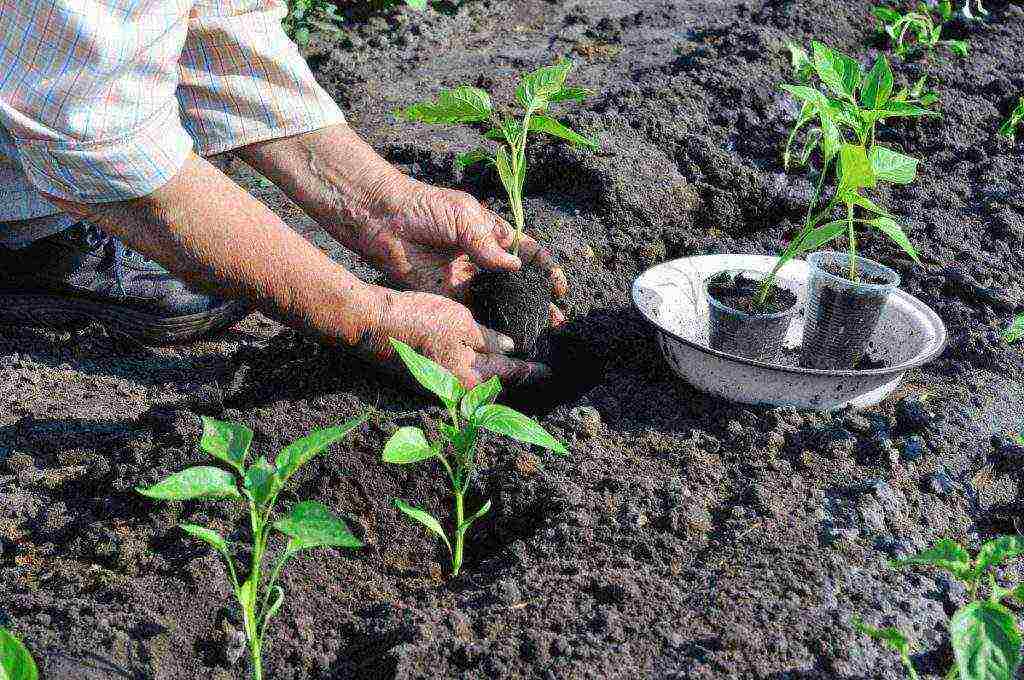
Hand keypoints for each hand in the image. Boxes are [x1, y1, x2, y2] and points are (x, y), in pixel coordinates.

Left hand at [351, 179, 568, 325]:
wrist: (384, 219)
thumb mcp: (464, 217)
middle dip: (538, 299)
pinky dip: (490, 323)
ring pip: (499, 300)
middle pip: (517, 282)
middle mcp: (482, 258)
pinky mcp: (448, 294)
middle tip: (556, 319)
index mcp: (491, 233)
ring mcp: (466, 278)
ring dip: (518, 315)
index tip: (560, 288)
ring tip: (539, 332)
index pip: (527, 253)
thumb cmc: (425, 208)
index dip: (546, 269)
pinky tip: (507, 336)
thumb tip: (515, 267)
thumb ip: (489, 245)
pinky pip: (473, 311)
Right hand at [363, 289, 551, 388]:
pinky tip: (474, 354)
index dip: (530, 371)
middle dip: (511, 376)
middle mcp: (454, 389)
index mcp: (469, 378)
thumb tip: (508, 348)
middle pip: (491, 384)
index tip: (548, 372)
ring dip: (490, 373)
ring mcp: (436, 386)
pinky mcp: (421, 377)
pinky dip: (469, 367)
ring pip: (472, 380)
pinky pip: (455, 375)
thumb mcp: (461, 322)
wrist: (371, 325)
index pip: (509, 374)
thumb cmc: (418, 321)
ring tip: (507, 361)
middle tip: (531, 367)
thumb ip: (487, 337)